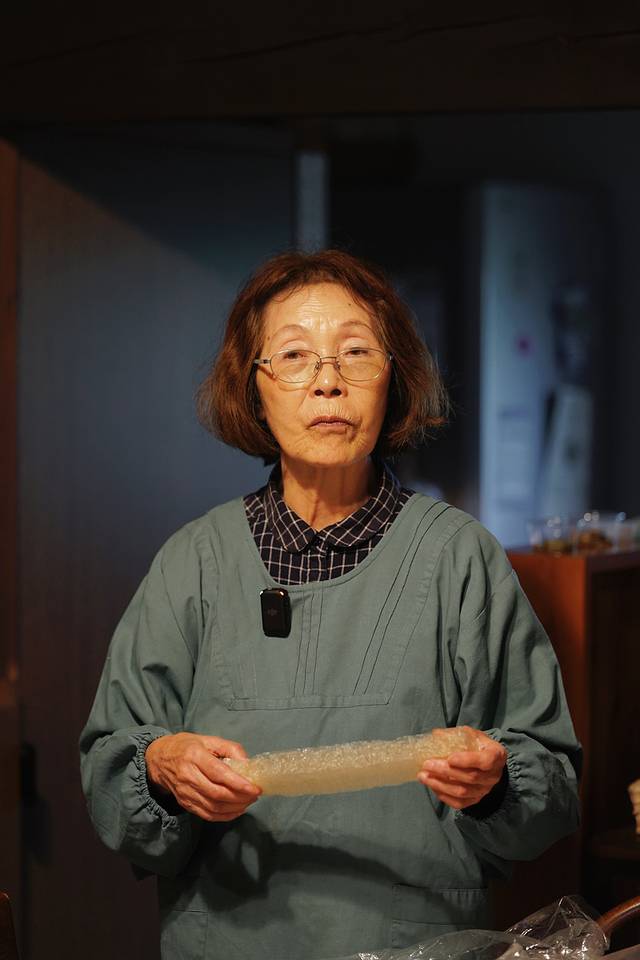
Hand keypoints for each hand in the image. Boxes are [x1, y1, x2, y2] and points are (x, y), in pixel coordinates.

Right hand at [145, 732, 260, 821]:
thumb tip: (248, 764)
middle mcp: (188, 776)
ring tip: (248, 802)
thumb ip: (230, 748)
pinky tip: (236, 810)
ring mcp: (185, 792)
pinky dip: (224, 816)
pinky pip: (206, 815)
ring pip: (213, 807)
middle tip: (255, 795)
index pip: (219, 774)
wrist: (159, 759)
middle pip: (217, 794)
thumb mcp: (208, 739)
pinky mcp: (185, 803)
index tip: (255, 788)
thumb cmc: (186, 746)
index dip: (239, 784)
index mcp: (194, 756)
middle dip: (240, 798)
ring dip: (234, 808)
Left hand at [417, 727, 506, 809]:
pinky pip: (459, 803)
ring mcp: (484, 790)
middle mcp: (493, 776)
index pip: (484, 762)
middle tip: (427, 765)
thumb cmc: (478, 745)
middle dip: (445, 772)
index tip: (449, 758)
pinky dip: (444, 796)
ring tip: (424, 777)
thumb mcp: (470, 734)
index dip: (467, 761)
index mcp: (496, 756)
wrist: (487, 762)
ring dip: (440, 785)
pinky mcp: (475, 800)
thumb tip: (436, 735)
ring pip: (462, 792)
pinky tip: (432, 786)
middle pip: (470, 777)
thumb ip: (454, 735)